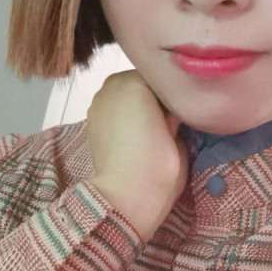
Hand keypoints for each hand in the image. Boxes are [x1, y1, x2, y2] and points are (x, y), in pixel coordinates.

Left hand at [86, 70, 188, 241]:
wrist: (129, 193)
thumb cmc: (160, 160)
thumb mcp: (179, 127)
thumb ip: (174, 109)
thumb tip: (171, 107)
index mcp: (137, 79)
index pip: (160, 76)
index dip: (171, 93)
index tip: (181, 109)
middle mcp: (113, 84)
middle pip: (140, 82)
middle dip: (151, 97)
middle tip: (167, 119)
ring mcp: (97, 102)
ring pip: (125, 95)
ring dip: (136, 107)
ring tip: (150, 129)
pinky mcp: (90, 122)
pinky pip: (112, 110)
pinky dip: (122, 118)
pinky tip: (133, 136)